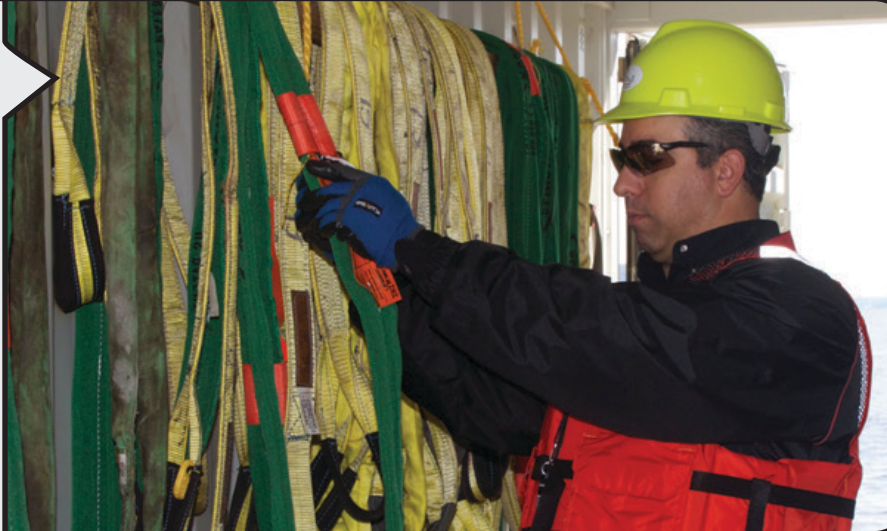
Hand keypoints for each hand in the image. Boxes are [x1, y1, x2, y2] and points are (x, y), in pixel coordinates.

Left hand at [295, 158, 420, 270]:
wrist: (401, 238)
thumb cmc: (399, 221)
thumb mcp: (387, 196)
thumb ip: (369, 191)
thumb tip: (353, 189)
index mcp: (368, 181)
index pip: (341, 171)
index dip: (324, 167)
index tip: (309, 167)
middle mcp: (357, 190)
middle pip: (327, 190)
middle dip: (311, 198)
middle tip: (303, 204)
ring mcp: (350, 204)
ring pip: (324, 207)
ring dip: (314, 217)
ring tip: (309, 224)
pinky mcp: (346, 220)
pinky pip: (327, 222)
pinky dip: (322, 228)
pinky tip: (321, 232)